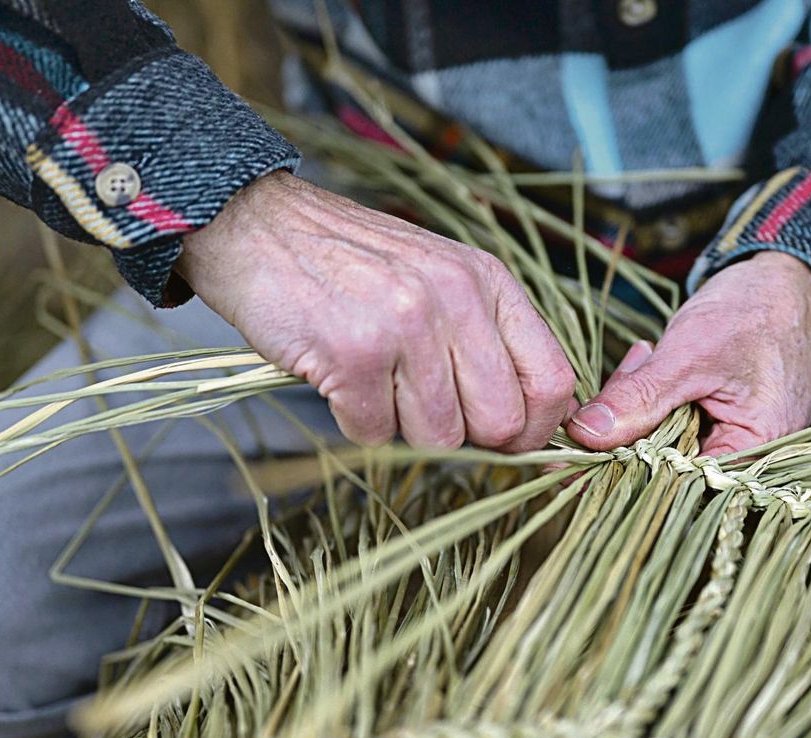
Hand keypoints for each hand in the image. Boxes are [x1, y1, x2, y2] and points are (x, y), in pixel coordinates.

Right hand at [177, 171, 576, 450]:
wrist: (256, 224)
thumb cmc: (352, 263)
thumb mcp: (441, 278)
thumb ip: (489, 340)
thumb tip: (532, 428)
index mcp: (489, 282)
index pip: (554, 383)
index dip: (536, 430)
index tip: (508, 440)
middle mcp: (458, 299)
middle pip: (501, 424)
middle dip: (466, 437)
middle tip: (424, 410)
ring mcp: (406, 325)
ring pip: (439, 438)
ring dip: (402, 425)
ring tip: (374, 378)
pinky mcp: (353, 354)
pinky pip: (375, 433)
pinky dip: (354, 420)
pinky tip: (339, 376)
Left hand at [567, 251, 810, 456]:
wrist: (792, 282)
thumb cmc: (757, 311)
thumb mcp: (691, 353)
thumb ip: (640, 398)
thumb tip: (585, 436)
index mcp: (753, 455)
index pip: (675, 484)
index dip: (625, 465)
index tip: (583, 444)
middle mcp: (745, 461)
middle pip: (665, 468)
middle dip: (632, 424)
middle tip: (630, 369)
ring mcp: (730, 442)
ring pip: (661, 444)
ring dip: (640, 404)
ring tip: (647, 357)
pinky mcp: (715, 424)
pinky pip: (670, 424)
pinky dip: (654, 396)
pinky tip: (652, 362)